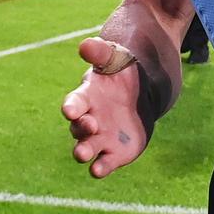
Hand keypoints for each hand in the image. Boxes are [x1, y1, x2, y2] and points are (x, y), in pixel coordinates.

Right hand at [61, 37, 148, 177]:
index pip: (74, 103)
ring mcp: (99, 139)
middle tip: (89, 124)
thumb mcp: (115, 58)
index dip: (71, 106)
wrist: (142, 93)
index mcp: (86, 98)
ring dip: (83, 151)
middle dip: (81, 128)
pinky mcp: (113, 154)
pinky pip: (103, 164)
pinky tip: (99, 170)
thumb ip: (101, 52)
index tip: (70, 109)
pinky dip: (100, 168)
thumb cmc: (121, 73)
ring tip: (83, 153)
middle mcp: (88, 121)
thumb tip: (85, 44)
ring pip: (85, 149)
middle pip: (78, 128)